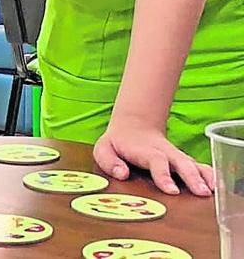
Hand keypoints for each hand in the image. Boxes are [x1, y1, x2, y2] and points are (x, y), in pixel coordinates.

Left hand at [94, 113, 213, 195]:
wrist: (134, 125)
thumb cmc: (118, 142)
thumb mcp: (104, 149)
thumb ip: (109, 161)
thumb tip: (122, 174)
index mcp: (145, 151)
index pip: (156, 162)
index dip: (164, 176)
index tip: (172, 191)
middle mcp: (164, 153)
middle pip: (180, 163)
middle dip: (191, 178)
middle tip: (201, 193)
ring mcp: (175, 156)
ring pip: (192, 164)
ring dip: (203, 177)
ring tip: (211, 191)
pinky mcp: (182, 160)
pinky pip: (198, 166)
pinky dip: (208, 174)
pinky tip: (215, 185)